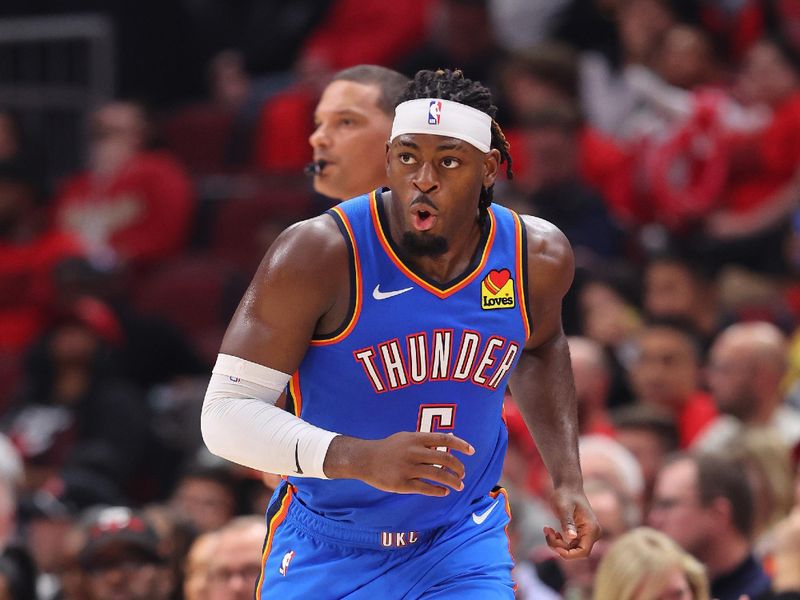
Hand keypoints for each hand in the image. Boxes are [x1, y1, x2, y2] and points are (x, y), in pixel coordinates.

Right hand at [324, 432, 474, 495]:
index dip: (460, 444)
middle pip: (445, 458)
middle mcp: (414, 452)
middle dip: (458, 467)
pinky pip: (426, 488)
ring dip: (452, 481)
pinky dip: (438, 491)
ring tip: (459, 486)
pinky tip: (444, 492)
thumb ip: (427, 439)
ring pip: (438, 475)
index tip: (472, 451)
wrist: (365, 459)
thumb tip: (450, 437)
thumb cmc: (389, 448)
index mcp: (416, 438)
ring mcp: (408, 468)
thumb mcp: (407, 437)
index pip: (444, 439)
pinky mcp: (402, 483)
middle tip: (463, 474)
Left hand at [543, 486, 600, 559]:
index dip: (568, 554)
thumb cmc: (565, 494)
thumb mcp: (563, 507)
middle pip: (576, 552)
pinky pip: (569, 545)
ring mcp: (587, 535)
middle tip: (547, 532)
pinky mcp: (580, 534)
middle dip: (559, 547)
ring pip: (571, 550)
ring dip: (556, 543)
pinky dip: (558, 541)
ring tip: (547, 529)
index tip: (554, 546)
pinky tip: (550, 530)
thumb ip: (568, 522)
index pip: (583, 552)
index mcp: (592, 529)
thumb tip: (572, 537)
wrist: (568, 486)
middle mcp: (593, 534)